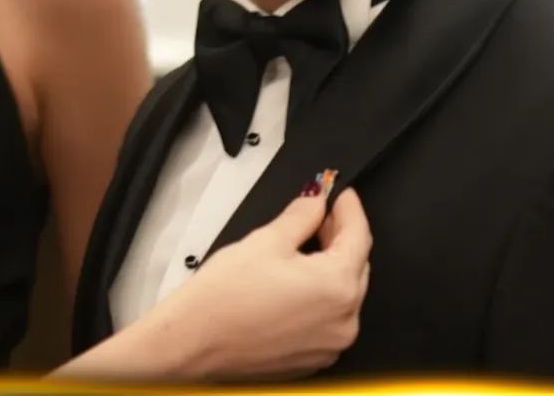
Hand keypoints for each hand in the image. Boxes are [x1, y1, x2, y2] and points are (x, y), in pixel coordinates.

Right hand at [139, 187, 371, 380]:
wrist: (195, 341)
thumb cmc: (224, 297)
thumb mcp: (266, 240)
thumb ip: (301, 217)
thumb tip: (316, 202)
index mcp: (337, 286)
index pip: (359, 236)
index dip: (350, 208)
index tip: (341, 194)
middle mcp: (344, 321)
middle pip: (356, 266)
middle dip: (340, 237)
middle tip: (319, 214)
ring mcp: (331, 345)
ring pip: (344, 295)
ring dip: (331, 268)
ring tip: (302, 247)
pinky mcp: (314, 359)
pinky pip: (328, 320)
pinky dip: (319, 298)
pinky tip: (294, 283)